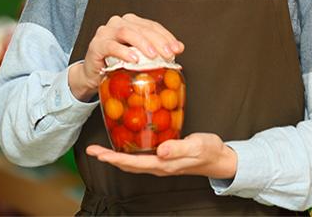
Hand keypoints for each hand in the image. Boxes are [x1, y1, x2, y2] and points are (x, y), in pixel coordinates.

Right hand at [69, 13, 183, 100]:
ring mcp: (106, 32)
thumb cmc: (118, 64)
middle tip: (168, 54)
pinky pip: (111, 46)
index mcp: (131, 23)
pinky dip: (124, 52)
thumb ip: (159, 50)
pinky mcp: (96, 45)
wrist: (95, 76)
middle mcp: (118, 23)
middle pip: (141, 28)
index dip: (166, 36)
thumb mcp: (142, 57)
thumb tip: (179, 47)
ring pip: (127, 32)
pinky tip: (134, 60)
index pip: (152, 25)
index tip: (177, 48)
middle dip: (158, 41)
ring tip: (152, 56)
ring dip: (142, 44)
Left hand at [86, 133, 236, 178]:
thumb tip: (160, 150)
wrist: (220, 159)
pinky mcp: (165, 158)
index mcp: (164, 164)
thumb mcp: (197, 146)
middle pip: (128, 165)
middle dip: (109, 159)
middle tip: (92, 150)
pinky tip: (125, 145)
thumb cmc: (210, 151)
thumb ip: (179, 148)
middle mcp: (160, 166)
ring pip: (133, 163)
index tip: (98, 154)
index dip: (114, 159)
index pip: (133, 164)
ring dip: (116, 157)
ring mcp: (162, 163)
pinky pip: (141, 158)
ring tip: (101, 150)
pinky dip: (128, 153)